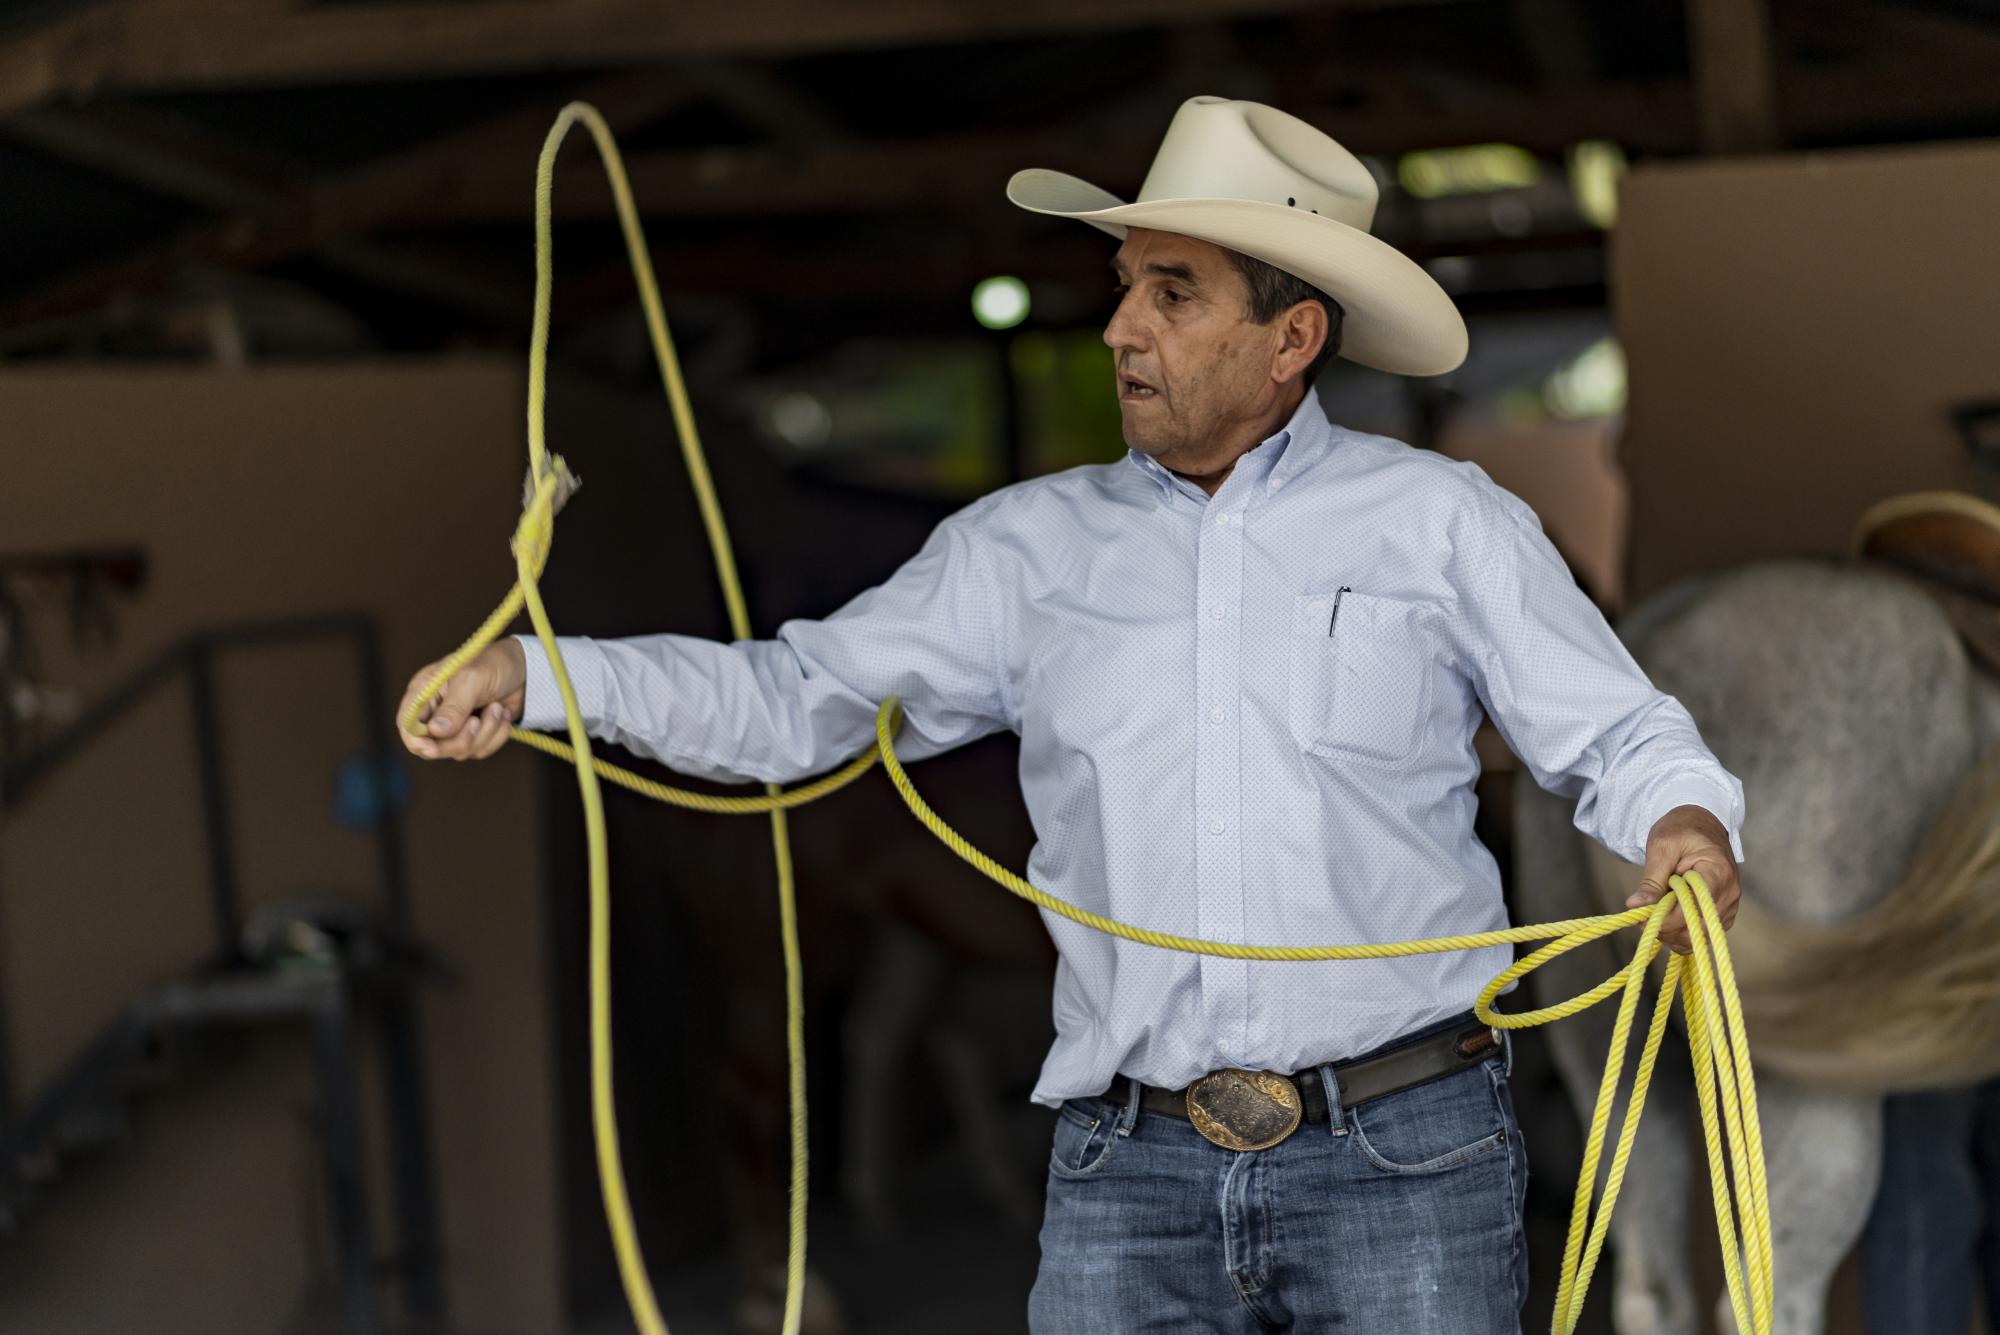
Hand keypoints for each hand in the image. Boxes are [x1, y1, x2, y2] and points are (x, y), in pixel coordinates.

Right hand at [396, 640, 527, 761]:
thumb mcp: (472, 679)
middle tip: (478, 720)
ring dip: (485, 732)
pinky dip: (496, 736)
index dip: (416, 741)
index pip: (407, 725)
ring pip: (460, 751)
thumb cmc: (494, 664)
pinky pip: (480, 750)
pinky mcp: (475, 734)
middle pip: (432, 747)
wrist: (527, 669)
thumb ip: (454, 707)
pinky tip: (504, 715)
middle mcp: (435, 711)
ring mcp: (455, 725)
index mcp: (424, 692)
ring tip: (497, 707)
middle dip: (459, 739)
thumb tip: (435, 732)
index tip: (433, 748)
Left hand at [1627, 804, 1739, 954]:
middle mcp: (1729, 894)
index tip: (1642, 915)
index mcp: (1718, 873)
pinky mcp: (1722, 914)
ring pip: (1699, 938)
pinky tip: (1664, 921)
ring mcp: (1728, 906)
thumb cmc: (1681, 830)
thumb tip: (1635, 906)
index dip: (1667, 918)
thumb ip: (1651, 880)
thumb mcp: (1661, 848)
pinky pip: (1701, 935)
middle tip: (1642, 917)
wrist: (1700, 825)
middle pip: (1698, 928)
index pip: (1695, 909)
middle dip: (1666, 928)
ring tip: (1652, 916)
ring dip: (1672, 934)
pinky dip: (1680, 934)